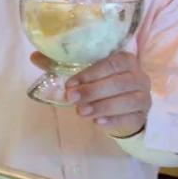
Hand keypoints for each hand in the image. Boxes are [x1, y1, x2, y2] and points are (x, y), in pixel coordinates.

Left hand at [31, 51, 150, 137]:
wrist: (123, 108)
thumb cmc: (101, 85)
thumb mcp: (84, 74)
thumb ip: (61, 65)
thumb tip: (34, 56)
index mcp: (125, 60)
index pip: (112, 62)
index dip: (92, 73)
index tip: (71, 83)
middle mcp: (139, 76)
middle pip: (120, 82)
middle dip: (94, 91)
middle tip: (72, 99)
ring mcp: (143, 96)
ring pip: (127, 100)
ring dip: (102, 106)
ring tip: (81, 112)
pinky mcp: (142, 115)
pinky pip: (130, 117)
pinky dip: (113, 120)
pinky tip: (97, 122)